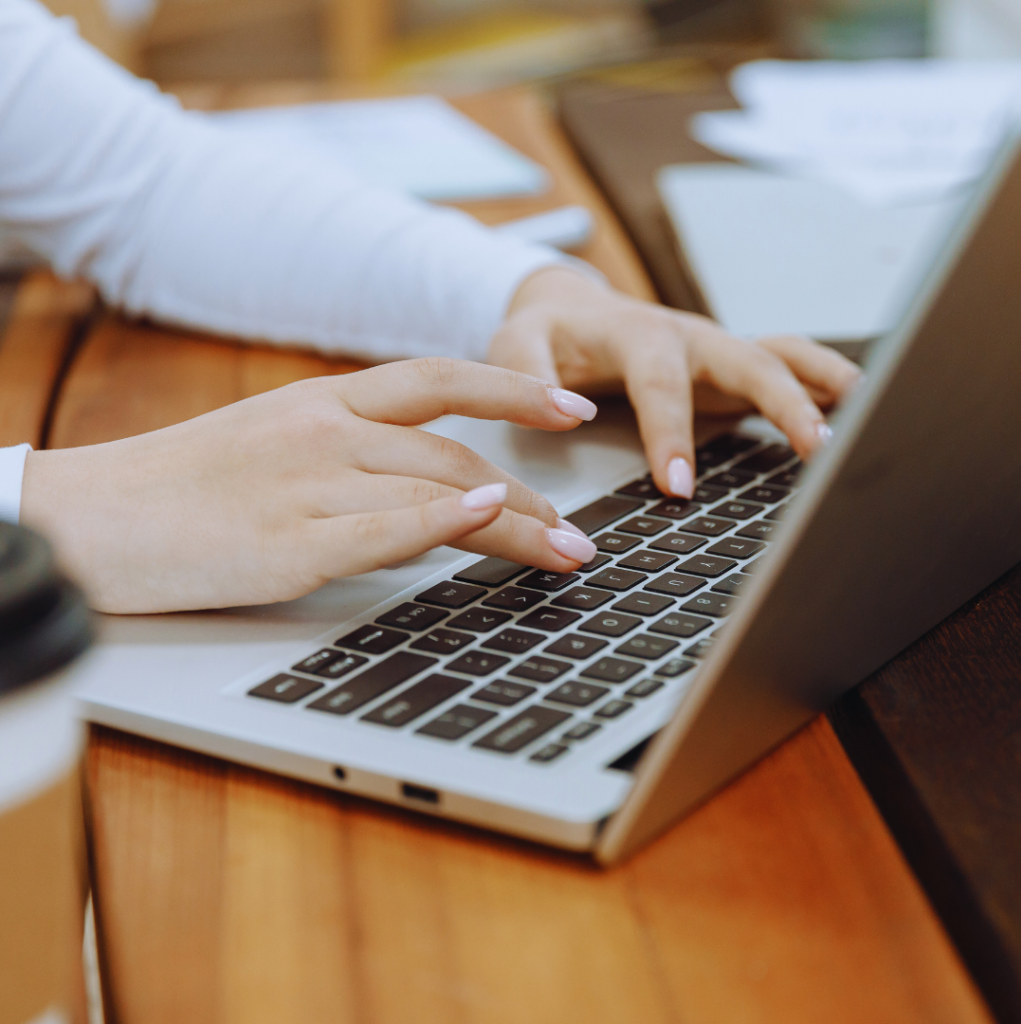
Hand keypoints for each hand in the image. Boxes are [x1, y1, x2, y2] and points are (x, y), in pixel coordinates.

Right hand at [20, 358, 599, 613]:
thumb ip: (349, 450)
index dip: (513, 390)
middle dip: (533, 493)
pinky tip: (492, 517)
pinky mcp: (289, 545)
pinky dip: (443, 521)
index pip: (438, 379)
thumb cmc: (184, 485)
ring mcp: (308, 485)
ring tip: (567, 552)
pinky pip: (384, 528)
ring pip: (438, 492)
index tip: (570, 409)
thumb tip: (429, 482)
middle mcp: (324, 431)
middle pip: (456, 452)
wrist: (92, 518)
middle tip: (579, 528)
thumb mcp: (272, 441)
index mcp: (322, 401)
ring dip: (516, 524)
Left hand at [490, 267, 861, 497]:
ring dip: (822, 384)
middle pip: (747, 361)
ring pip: (780, 356)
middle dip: (784, 403)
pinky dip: (821, 384)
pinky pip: (784, 367)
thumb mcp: (515, 344)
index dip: (671, 433)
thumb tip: (566, 412)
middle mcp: (687, 338)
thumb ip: (527, 373)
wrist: (570, 309)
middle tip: (815, 449)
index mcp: (636, 334)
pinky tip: (853, 411)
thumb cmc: (546, 333)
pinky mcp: (729, 368)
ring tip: (865, 416)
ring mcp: (715, 351)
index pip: (660, 384)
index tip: (679, 487)